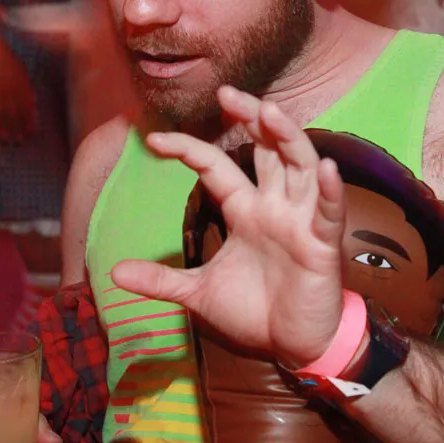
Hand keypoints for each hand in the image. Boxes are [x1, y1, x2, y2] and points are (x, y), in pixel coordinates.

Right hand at [0, 31, 36, 143]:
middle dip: (17, 131)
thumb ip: (28, 90)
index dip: (29, 123)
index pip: (28, 110)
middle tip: (19, 143)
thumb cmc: (9, 63)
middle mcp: (11, 93)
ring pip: (0, 117)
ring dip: (3, 132)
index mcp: (22, 88)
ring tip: (6, 143)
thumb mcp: (23, 75)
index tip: (30, 135)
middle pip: (15, 116)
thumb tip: (34, 105)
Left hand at [112, 85, 345, 367]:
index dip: (189, 149)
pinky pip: (329, 212)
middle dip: (250, 119)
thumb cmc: (253, 314)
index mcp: (245, 211)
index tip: (154, 141)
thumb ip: (161, 280)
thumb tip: (114, 273)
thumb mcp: (198, 294)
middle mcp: (274, 207)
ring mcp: (301, 222)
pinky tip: (325, 166)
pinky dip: (329, 190)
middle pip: (265, 150)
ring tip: (269, 111)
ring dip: (287, 138)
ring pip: (299, 167)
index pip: (216, 167)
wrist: (292, 349)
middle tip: (227, 93)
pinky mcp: (323, 245)